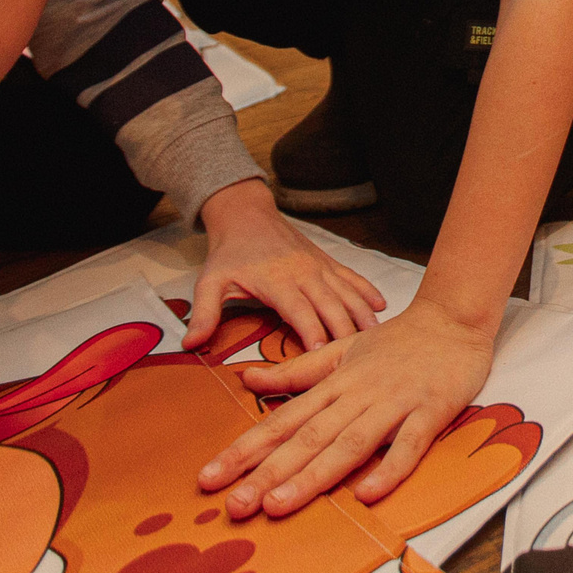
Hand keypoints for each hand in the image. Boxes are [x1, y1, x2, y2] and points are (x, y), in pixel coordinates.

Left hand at [188, 178, 385, 350]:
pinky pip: (352, 278)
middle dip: (345, 331)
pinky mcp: (327, 262)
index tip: (322, 355)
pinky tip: (381, 306)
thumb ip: (204, 313)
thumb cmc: (229, 253)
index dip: (312, 332)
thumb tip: (191, 344)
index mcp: (277, 281)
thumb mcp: (209, 282)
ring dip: (363, 314)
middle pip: (330, 305)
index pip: (299, 311)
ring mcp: (319, 266)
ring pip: (347, 293)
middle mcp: (304, 273)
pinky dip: (367, 291)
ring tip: (378, 337)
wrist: (247, 215)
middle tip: (358, 357)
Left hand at [199, 298, 494, 518]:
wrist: (453, 318)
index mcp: (335, 382)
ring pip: (349, 443)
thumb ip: (297, 370)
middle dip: (268, 472)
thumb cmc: (396, 341)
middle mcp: (359, 394)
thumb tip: (248, 379)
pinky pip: (409, 445)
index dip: (245, 450)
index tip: (211, 477)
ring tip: (279, 504)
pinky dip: (388, 468)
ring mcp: (395, 403)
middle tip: (235, 504)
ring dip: (313, 475)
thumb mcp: (341, 349)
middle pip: (308, 437)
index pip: (282, 420)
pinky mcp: (431, 412)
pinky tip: (365, 494)